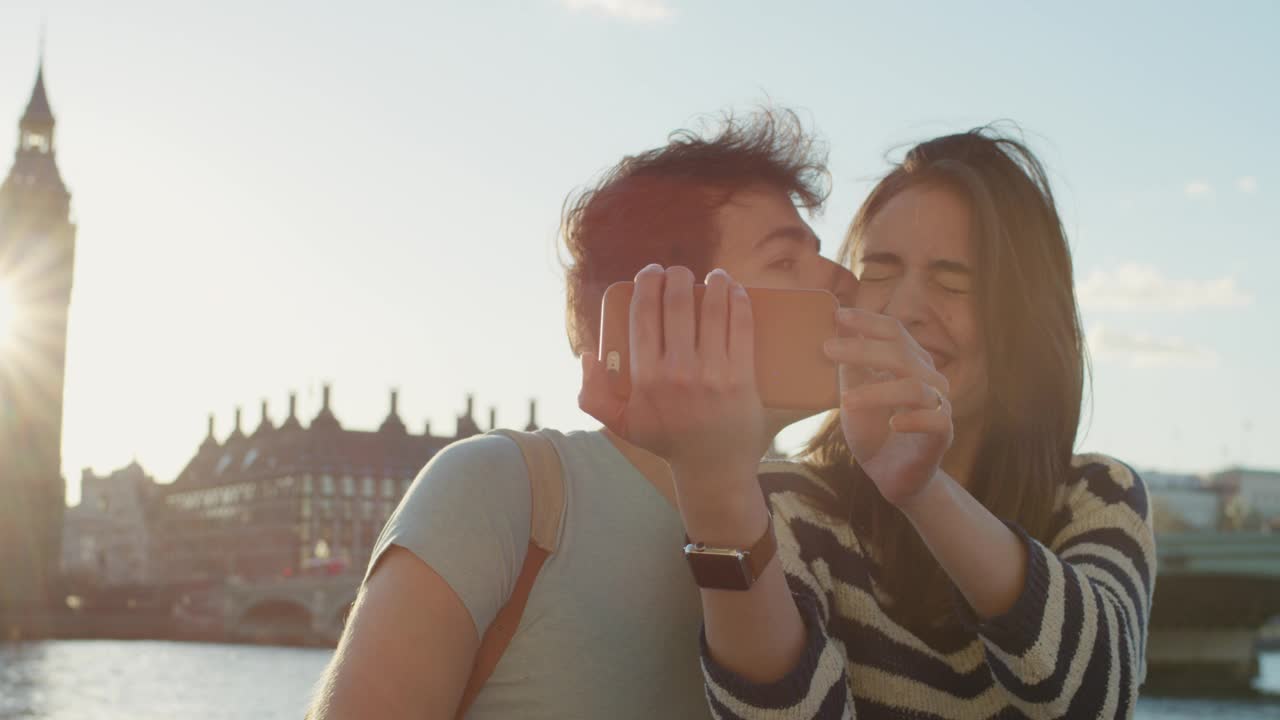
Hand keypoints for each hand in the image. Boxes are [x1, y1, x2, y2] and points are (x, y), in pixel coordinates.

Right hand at [581, 264, 768, 495]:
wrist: (713, 468)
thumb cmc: (667, 440)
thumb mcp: (621, 423)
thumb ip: (592, 395)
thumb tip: (587, 355)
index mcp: (645, 378)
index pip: (642, 315)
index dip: (646, 284)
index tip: (651, 273)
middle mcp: (677, 372)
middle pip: (676, 304)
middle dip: (677, 277)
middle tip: (680, 273)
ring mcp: (712, 374)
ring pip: (712, 310)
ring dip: (714, 283)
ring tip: (714, 276)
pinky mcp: (742, 377)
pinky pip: (740, 327)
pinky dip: (739, 301)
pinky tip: (735, 290)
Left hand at [823, 309, 952, 506]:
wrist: (888, 473)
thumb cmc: (873, 428)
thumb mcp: (854, 391)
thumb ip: (850, 363)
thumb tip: (837, 324)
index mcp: (909, 361)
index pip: (895, 331)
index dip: (869, 321)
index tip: (838, 315)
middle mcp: (928, 378)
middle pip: (902, 353)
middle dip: (863, 349)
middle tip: (828, 349)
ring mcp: (938, 404)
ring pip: (914, 387)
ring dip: (877, 391)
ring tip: (845, 401)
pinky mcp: (943, 433)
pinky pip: (935, 420)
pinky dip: (913, 419)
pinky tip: (892, 424)